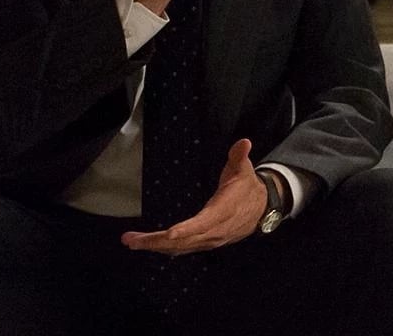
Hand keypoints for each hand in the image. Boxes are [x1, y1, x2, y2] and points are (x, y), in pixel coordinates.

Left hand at [120, 139, 262, 254]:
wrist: (261, 208)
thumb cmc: (246, 186)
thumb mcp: (243, 169)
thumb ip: (239, 156)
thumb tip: (244, 142)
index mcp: (223, 211)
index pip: (204, 222)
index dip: (187, 229)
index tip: (169, 234)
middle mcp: (216, 230)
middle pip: (185, 240)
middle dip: (157, 241)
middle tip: (131, 241)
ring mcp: (211, 239)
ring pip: (181, 247)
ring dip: (155, 246)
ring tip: (131, 242)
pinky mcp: (207, 242)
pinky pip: (185, 248)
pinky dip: (166, 249)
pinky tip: (149, 247)